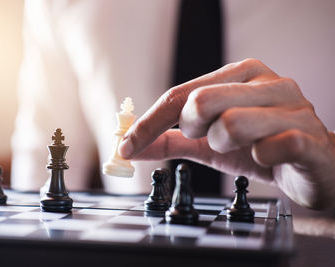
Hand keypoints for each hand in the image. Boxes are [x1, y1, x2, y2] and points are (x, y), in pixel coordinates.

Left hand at [119, 58, 334, 208]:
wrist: (315, 167)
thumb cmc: (262, 147)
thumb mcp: (210, 142)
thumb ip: (172, 141)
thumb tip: (131, 146)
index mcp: (240, 75)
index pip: (180, 94)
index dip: (149, 123)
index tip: (127, 146)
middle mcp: (265, 83)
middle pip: (201, 101)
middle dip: (194, 130)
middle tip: (209, 139)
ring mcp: (291, 107)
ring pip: (231, 124)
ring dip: (225, 146)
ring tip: (244, 148)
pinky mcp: (309, 137)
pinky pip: (270, 147)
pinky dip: (260, 159)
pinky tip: (269, 158)